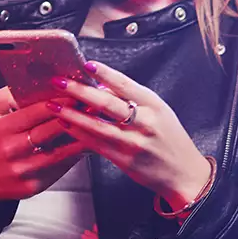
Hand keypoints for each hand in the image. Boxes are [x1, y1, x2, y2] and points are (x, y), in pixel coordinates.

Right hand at [0, 86, 84, 200]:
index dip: (56, 103)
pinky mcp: (34, 185)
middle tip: (92, 105)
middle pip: (48, 131)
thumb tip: (34, 81)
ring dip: (80, 138)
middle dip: (73, 117)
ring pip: (58, 152)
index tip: (74, 94)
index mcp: (1, 128)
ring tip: (97, 124)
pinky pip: (59, 168)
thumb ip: (8, 95)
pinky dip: (75, 156)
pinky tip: (89, 144)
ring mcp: (23, 169)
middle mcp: (11, 150)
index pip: (33, 113)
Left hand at [48, 61, 211, 206]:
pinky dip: (79, 134)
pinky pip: (96, 145)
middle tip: (59, 82)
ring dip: (72, 114)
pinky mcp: (124, 161)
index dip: (105, 74)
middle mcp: (145, 123)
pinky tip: (65, 125)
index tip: (87, 65)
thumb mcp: (159, 112)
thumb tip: (102, 86)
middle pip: (107, 104)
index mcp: (155, 106)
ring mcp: (134, 143)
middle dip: (80, 91)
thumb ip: (134, 99)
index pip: (126, 85)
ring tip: (54, 104)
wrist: (183, 174)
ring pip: (97, 126)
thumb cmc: (170, 139)